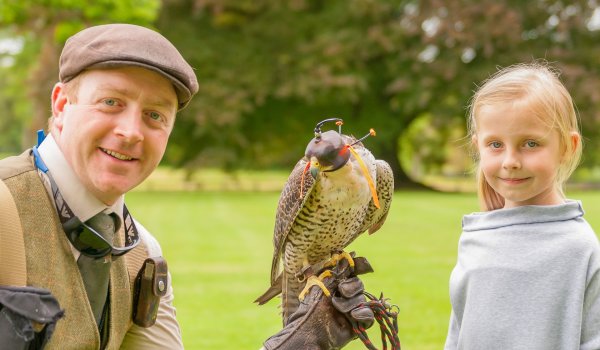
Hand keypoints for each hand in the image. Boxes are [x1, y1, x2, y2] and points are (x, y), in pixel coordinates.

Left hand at [262, 254, 376, 349]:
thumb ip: (337, 270)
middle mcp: (344, 295)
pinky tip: (354, 316)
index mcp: (335, 283)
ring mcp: (351, 309)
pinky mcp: (357, 323)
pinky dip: (364, 314)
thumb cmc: (312, 305)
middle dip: (351, 287)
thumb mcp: (323, 283)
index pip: (352, 272)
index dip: (357, 268)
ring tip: (339, 309)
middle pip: (359, 285)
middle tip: (341, 292)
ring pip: (363, 300)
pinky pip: (370, 315)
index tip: (360, 266)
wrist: (311, 329)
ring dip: (351, 303)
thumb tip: (348, 254)